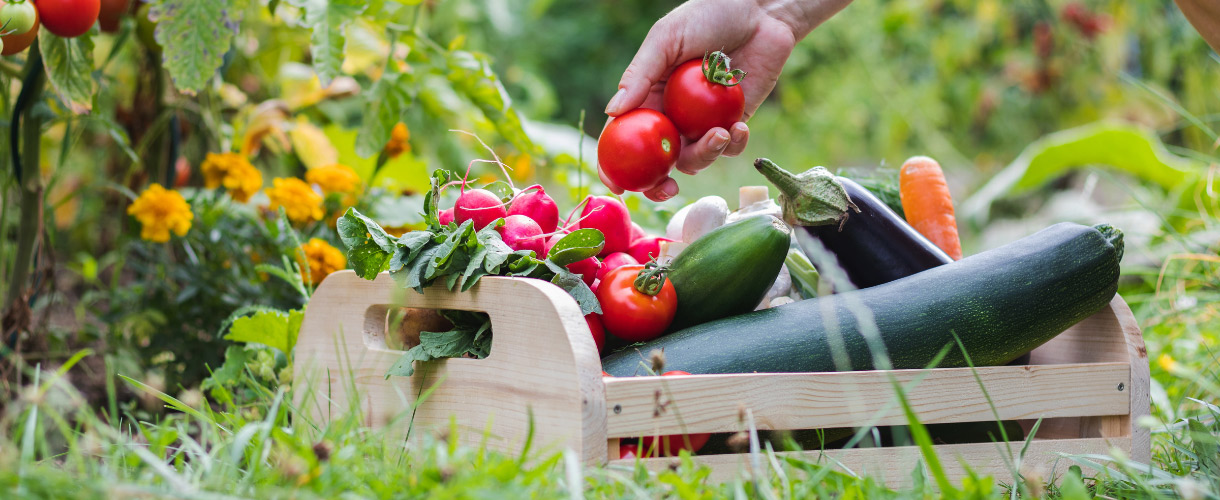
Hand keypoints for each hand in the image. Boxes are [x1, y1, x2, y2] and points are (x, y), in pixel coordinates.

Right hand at [599, 0, 851, 200]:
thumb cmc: (709, 14)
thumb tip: (612, 111)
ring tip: (721, 134)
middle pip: (657, 162)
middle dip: (659, 183)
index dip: (615, 164)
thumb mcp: (666, 38)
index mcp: (648, 96)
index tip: (617, 184)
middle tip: (667, 189)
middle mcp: (672, 115)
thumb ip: (640, 74)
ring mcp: (702, 123)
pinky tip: (740, 126)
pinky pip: (729, 148)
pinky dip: (734, 144)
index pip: (624, 136)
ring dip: (706, 155)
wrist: (760, 11)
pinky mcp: (734, 123)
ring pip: (695, 159)